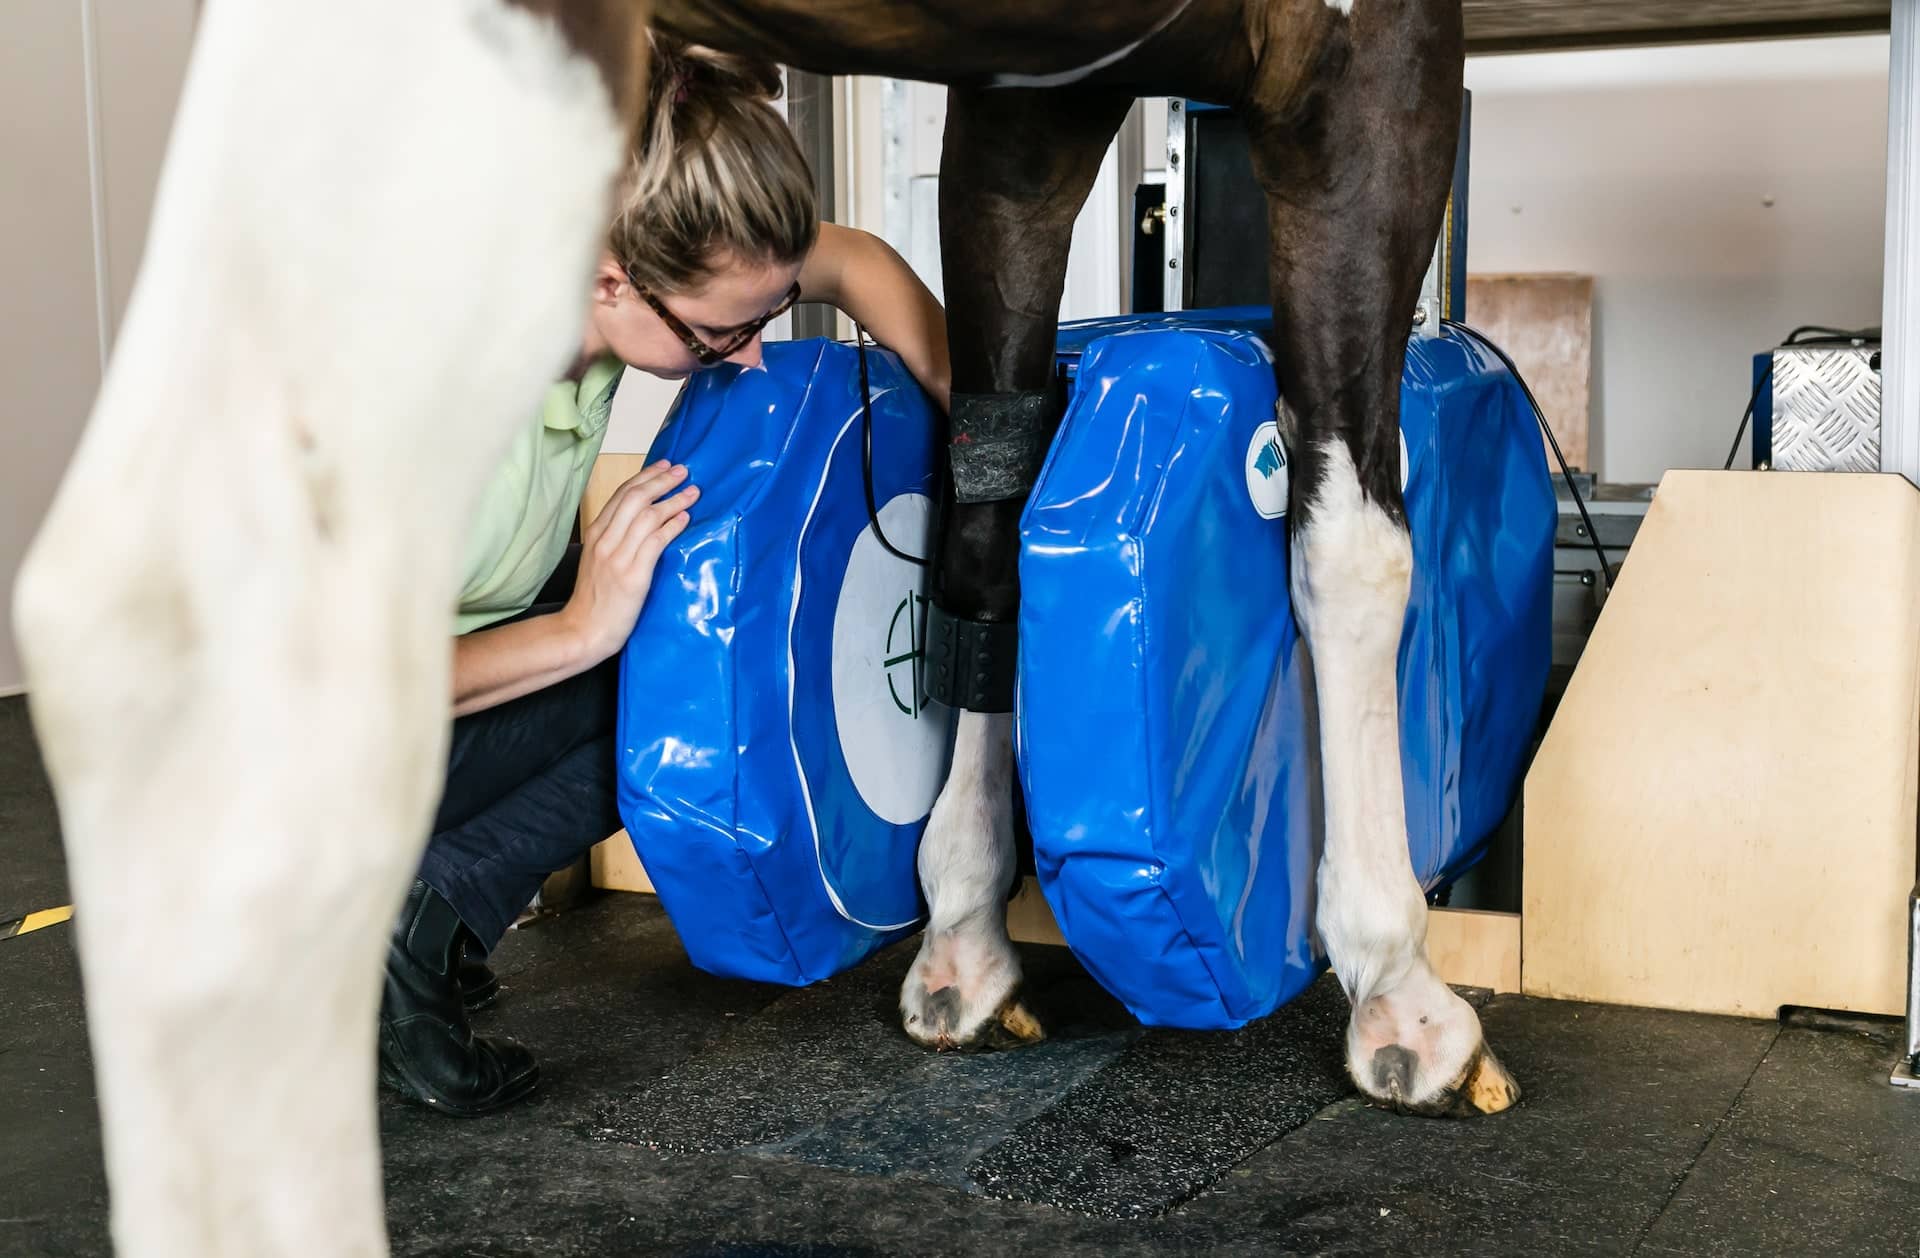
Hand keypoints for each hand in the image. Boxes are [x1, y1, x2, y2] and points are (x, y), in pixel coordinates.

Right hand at [562, 460, 697, 661]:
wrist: (583, 631)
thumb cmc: (594, 599)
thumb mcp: (598, 560)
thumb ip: (615, 539)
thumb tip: (642, 520)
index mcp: (596, 534)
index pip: (621, 495)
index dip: (645, 477)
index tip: (663, 465)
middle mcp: (605, 540)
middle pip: (635, 498)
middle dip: (661, 480)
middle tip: (683, 470)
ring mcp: (618, 556)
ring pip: (647, 516)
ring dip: (673, 500)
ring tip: (693, 491)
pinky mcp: (633, 575)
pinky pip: (656, 542)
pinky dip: (672, 526)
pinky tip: (686, 518)